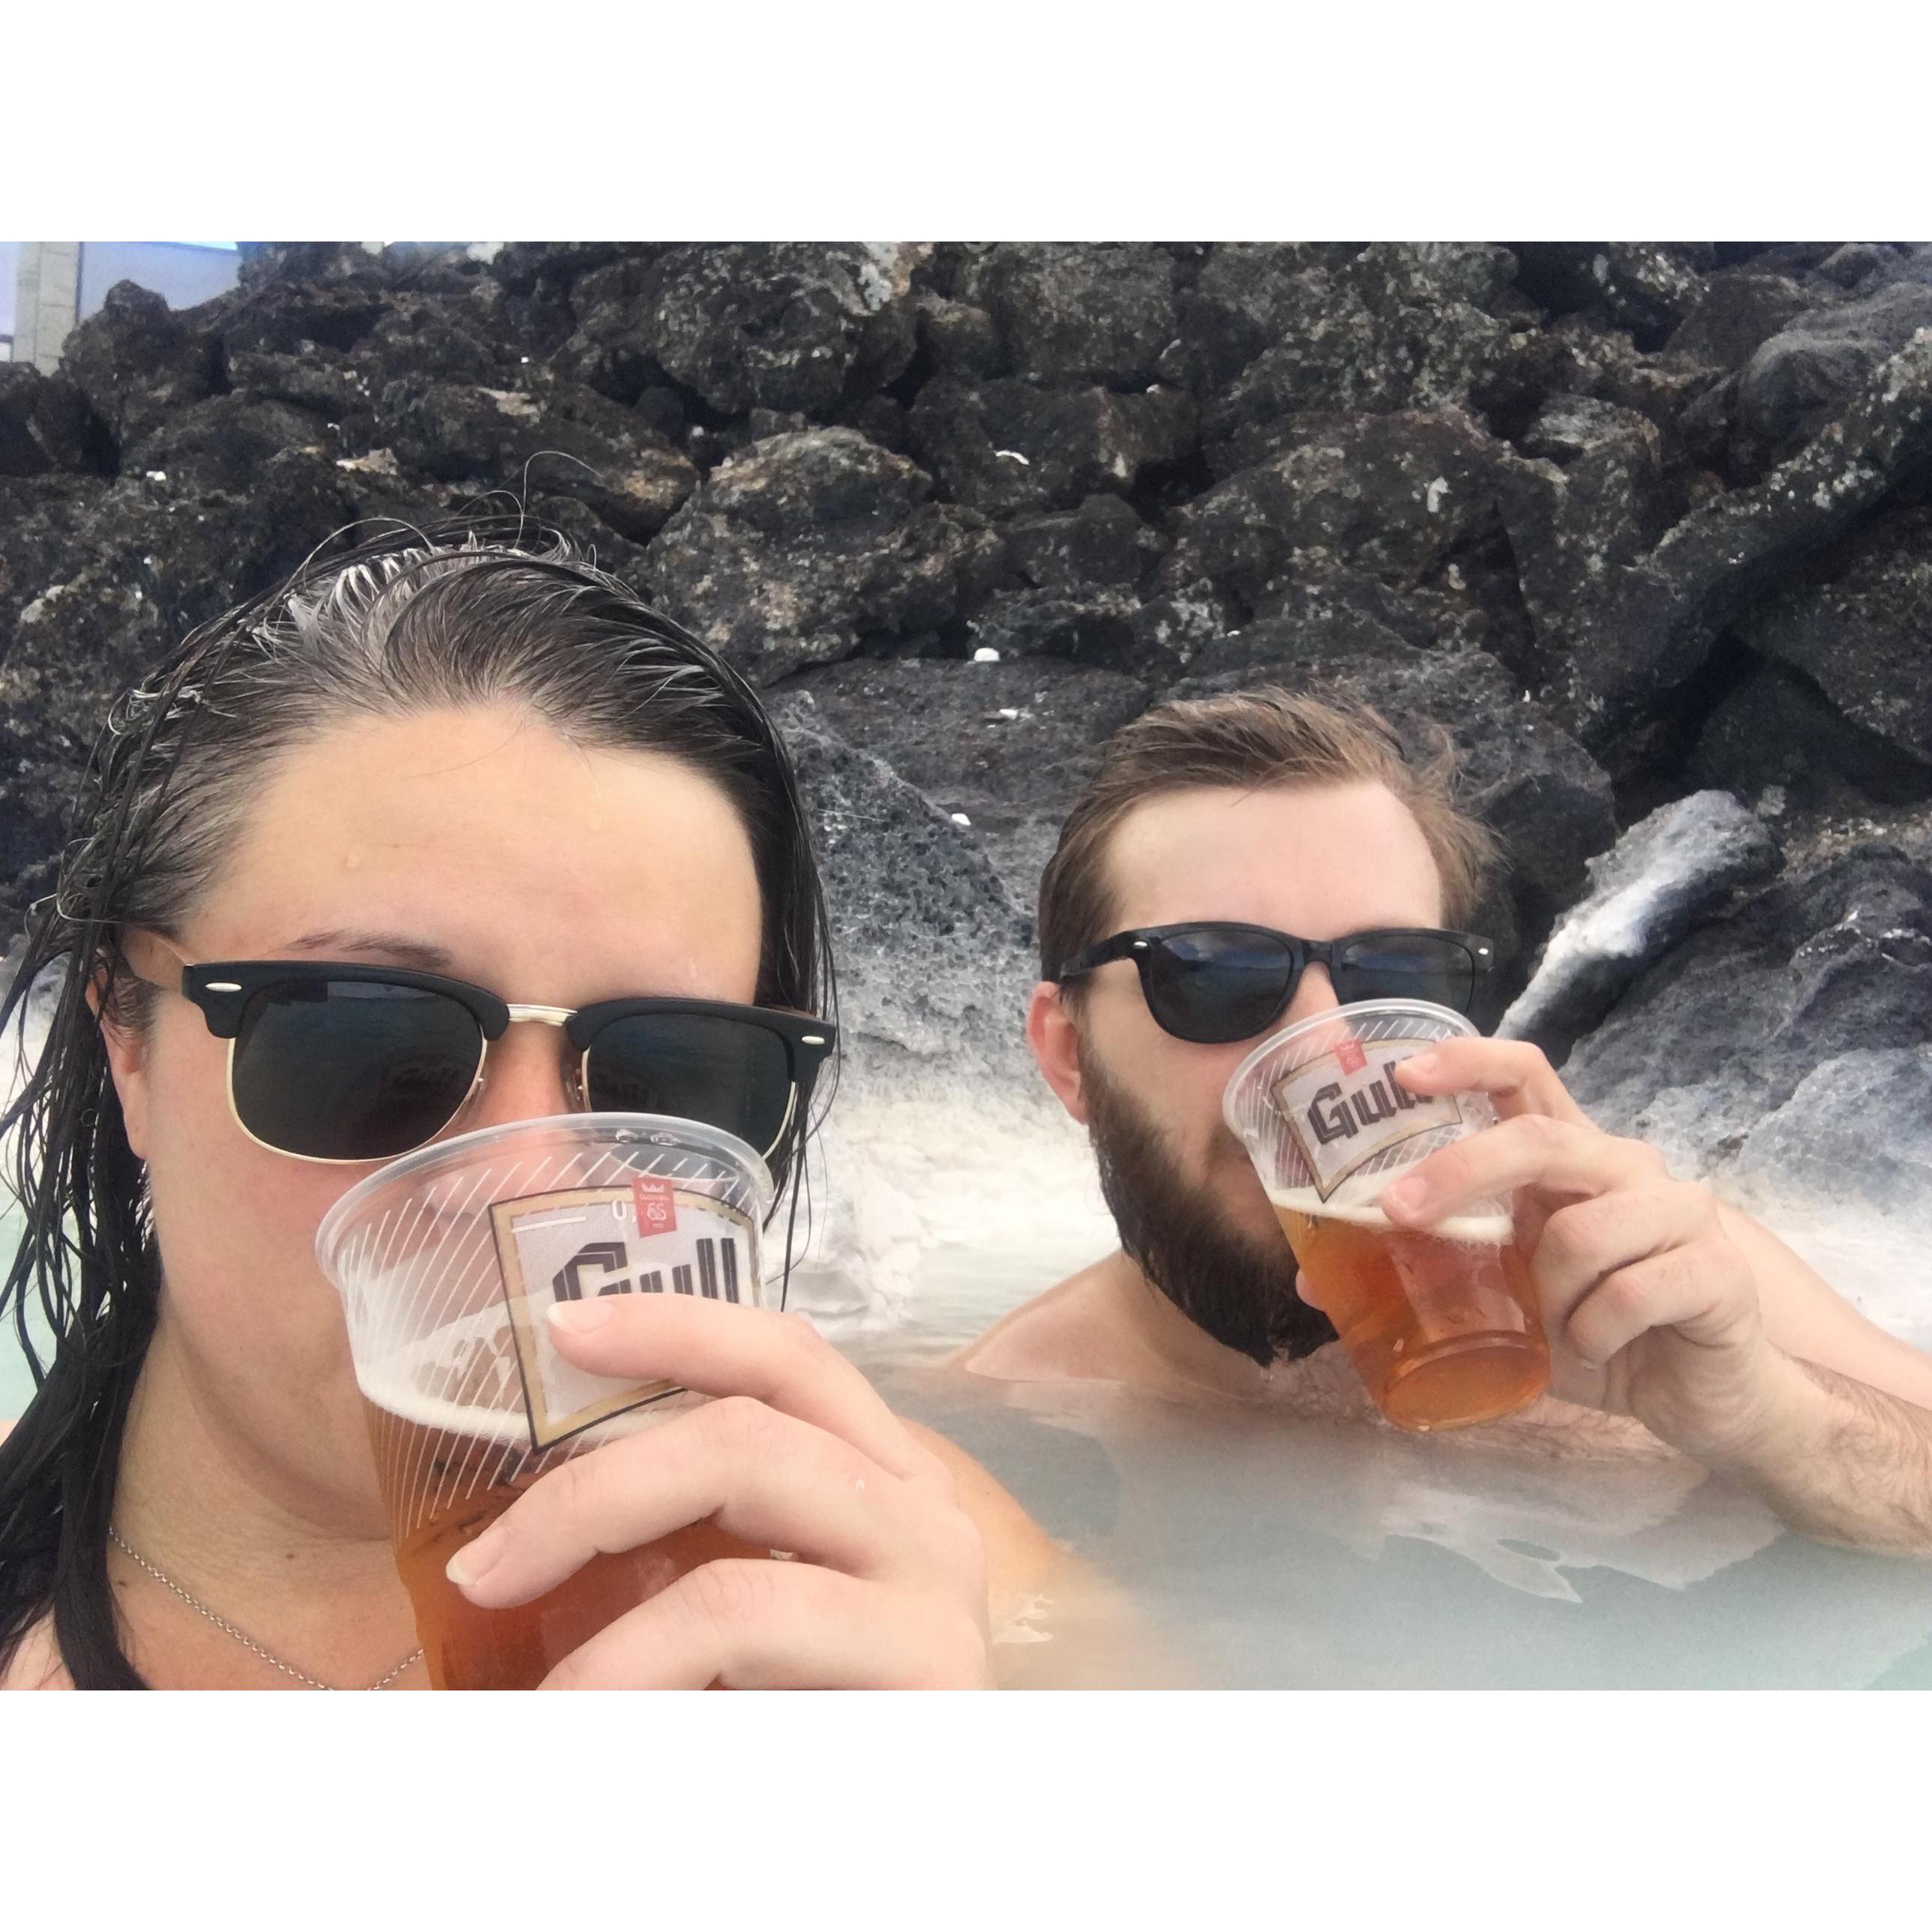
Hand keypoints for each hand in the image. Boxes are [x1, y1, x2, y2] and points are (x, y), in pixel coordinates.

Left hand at [445, 1295, 992, 1687]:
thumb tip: (524, 1528)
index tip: (562, 1330)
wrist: (889, 1862)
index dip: (679, 1326)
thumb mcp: (743, 1626)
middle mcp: (927, 1516)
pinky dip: (630, 1664)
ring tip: (522, 1669)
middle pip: (749, 1426)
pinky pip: (738, 1617)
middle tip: (485, 1567)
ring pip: (742, 1512)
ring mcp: (937, 1589)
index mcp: (885, 1483)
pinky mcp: (930, 1667)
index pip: (789, 1360)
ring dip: (599, 1559)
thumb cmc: (806, 1737)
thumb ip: (691, 1552)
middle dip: (595, 1485)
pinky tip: (581, 1716)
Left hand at [1370, 1036, 1787, 1458]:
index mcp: (1569, 1160)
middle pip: (1538, 1138)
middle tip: (1399, 1213)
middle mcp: (1624, 1167)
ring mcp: (1678, 1211)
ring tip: (1560, 1328)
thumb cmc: (1595, 1333)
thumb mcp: (1501, 1303)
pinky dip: (1596, 1331)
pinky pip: (1632, 1291)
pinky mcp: (1716, 1268)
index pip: (1524, 1075)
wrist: (1702, 1397)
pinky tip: (1600, 1346)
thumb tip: (1313, 1275)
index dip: (1467, 1061)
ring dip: (1549, 1294)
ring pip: (1580, 1231)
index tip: (1404, 1074)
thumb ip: (1426, 1278)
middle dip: (1460, 1171)